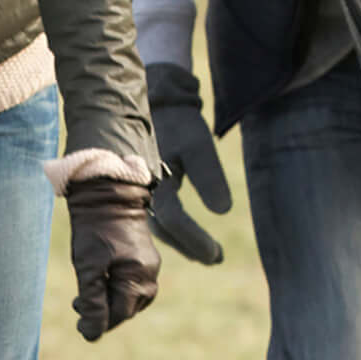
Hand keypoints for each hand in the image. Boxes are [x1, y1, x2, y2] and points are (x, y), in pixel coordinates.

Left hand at [66, 176, 161, 340]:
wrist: (106, 191)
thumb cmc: (94, 228)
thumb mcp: (88, 267)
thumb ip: (91, 302)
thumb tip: (91, 335)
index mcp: (138, 277)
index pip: (120, 314)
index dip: (98, 323)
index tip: (79, 325)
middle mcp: (150, 274)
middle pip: (127, 309)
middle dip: (103, 313)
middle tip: (77, 305)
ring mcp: (150, 265)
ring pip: (131, 298)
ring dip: (109, 302)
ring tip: (84, 296)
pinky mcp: (144, 257)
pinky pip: (132, 284)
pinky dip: (115, 290)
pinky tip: (99, 282)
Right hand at [146, 61, 230, 265]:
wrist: (157, 101)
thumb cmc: (178, 122)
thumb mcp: (198, 144)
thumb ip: (210, 176)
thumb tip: (223, 211)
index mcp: (154, 179)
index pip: (174, 219)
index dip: (196, 240)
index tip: (217, 256)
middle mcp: (140, 190)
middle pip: (164, 230)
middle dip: (190, 247)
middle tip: (215, 258)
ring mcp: (137, 191)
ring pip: (158, 227)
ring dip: (182, 242)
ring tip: (206, 253)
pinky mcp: (140, 189)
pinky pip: (155, 217)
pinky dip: (173, 230)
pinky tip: (187, 236)